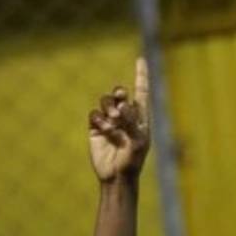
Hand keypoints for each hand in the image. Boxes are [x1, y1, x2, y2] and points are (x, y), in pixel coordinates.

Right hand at [89, 58, 150, 182]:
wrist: (116, 176)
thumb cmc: (133, 160)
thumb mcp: (138, 142)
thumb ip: (132, 121)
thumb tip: (123, 104)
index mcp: (140, 117)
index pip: (141, 91)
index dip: (141, 75)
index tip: (140, 59)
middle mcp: (125, 116)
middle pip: (119, 93)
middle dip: (119, 93)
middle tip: (121, 99)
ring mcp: (109, 121)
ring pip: (105, 102)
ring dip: (108, 107)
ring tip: (112, 122)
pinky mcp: (96, 128)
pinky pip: (94, 114)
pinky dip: (98, 119)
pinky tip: (104, 130)